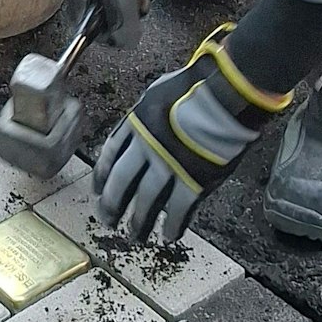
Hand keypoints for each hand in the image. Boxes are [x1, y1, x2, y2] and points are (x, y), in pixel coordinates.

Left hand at [93, 26, 290, 241]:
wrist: (225, 93)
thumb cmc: (195, 86)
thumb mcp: (157, 92)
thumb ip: (144, 114)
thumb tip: (136, 126)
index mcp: (137, 125)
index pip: (110, 155)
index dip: (102, 176)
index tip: (97, 191)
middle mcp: (147, 148)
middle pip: (122, 183)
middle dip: (112, 205)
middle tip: (107, 221)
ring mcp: (170, 166)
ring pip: (146, 201)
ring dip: (139, 222)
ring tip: (134, 236)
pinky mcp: (195, 180)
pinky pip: (180, 210)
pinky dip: (173, 225)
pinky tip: (168, 235)